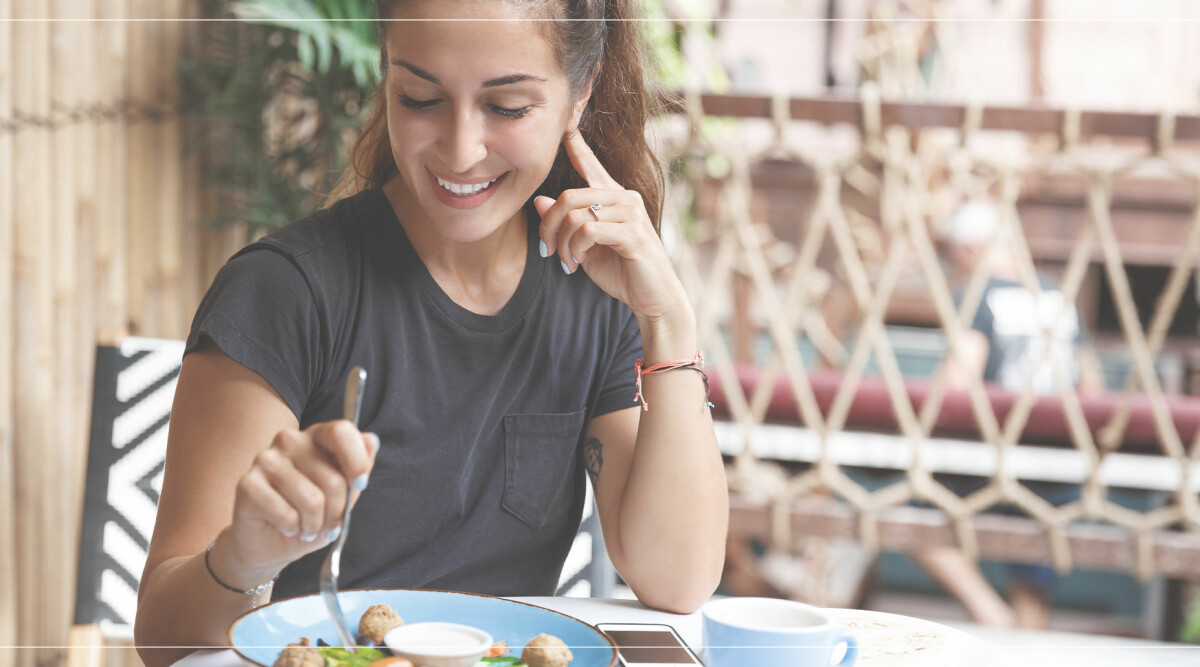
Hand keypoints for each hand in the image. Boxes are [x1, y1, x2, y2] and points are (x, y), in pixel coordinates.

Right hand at [215, 421, 377, 585]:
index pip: (341, 432)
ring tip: (307, 527)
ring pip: (311, 500)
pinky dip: (293, 529)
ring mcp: (265, 460)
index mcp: (316, 436)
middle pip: (333, 478)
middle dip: (336, 512)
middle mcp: (289, 441)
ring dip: (315, 525)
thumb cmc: (309, 515)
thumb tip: (372, 439)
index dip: (357, 461)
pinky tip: (287, 527)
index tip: (360, 484)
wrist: (270, 542)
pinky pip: (287, 514)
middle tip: (328, 524)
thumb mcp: (343, 494)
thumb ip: (359, 467)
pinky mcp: (247, 484)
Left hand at [534, 132, 688, 323]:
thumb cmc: (621, 271)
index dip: (576, 144)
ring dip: (562, 243)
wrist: (653, 298)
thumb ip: (565, 223)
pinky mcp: (633, 232)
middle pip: (570, 196)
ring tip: (566, 261)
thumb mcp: (584, 246)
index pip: (590, 165)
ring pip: (576, 214)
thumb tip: (540, 200)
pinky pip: (588, 231)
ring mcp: (631, 213)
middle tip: (548, 250)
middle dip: (549, 226)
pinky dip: (574, 249)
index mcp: (613, 198)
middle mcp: (624, 198)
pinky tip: (577, 263)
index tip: (565, 123)